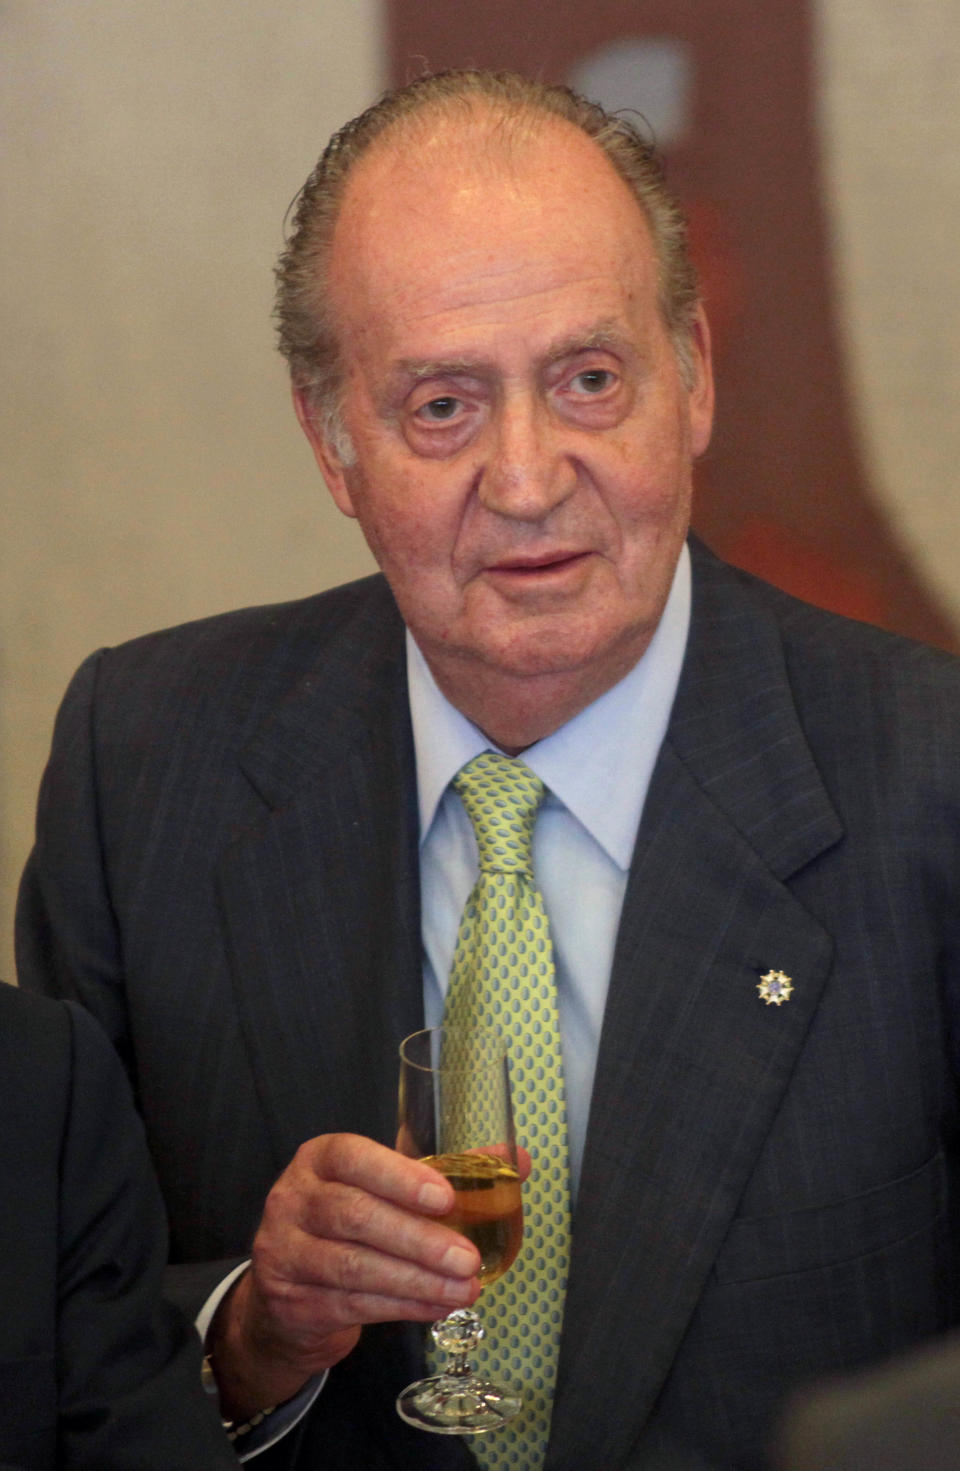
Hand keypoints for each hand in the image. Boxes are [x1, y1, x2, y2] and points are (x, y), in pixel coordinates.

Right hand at [207, 1132, 482, 1418]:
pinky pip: (353, 1304)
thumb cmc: (352, 1223)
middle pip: (355, 1216)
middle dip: (419, 1240)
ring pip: (355, 1267)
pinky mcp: (291, 1300)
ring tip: (465, 1289)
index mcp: (320, 1158)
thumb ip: (448, 1171)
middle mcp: (293, 1199)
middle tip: (469, 1259)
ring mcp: (284, 1251)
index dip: (399, 1176)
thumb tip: (518, 1160)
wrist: (289, 1289)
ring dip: (417, 1281)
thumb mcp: (388, 1187)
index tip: (446, 1198)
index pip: (353, 1157)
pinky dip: (403, 1308)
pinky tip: (437, 1307)